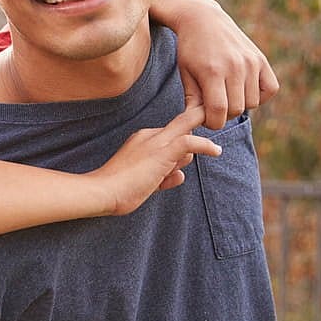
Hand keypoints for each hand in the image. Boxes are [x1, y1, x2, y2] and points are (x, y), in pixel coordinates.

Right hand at [92, 105, 221, 215]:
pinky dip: (206, 145)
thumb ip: (164, 176)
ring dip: (189, 154)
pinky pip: (191, 142)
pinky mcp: (162, 151)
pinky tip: (216, 151)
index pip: (170, 137)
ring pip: (187, 133)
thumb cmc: (118, 190)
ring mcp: (156, 142)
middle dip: (193, 134)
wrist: (103, 191)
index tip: (181, 160)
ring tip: (168, 173)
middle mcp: (149, 135)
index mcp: (141, 139)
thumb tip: (181, 175)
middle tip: (191, 151)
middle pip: (182, 129)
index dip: (178, 152)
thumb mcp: (145, 181)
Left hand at [175, 0, 278, 129]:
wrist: (204, 19)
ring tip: (226, 94)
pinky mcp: (261, 59)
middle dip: (224, 114)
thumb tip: (196, 124)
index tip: (205, 118)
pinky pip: (270, 90)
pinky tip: (244, 89)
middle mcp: (235, 66)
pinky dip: (260, 95)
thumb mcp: (185, 74)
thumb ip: (193, 101)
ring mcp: (251, 62)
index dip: (212, 122)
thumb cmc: (190, 49)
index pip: (218, 111)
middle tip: (213, 105)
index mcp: (212, 71)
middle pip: (236, 109)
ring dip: (240, 104)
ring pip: (253, 102)